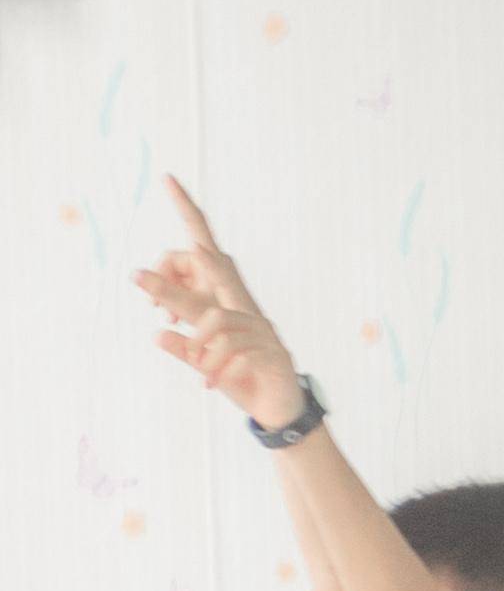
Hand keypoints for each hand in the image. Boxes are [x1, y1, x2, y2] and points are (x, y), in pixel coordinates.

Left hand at [134, 178, 306, 427]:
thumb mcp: (203, 363)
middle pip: (213, 273)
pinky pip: (234, 351)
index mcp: (228, 303)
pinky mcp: (273, 352)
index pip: (208, 253)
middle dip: (176, 274)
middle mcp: (247, 307)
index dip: (190, 216)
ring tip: (192, 364)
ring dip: (195, 341)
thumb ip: (184, 347)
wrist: (279, 409)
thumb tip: (157, 333)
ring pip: (216, 319)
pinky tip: (207, 383)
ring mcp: (263, 329)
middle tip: (138, 276)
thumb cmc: (240, 379)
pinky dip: (215, 368)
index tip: (169, 180)